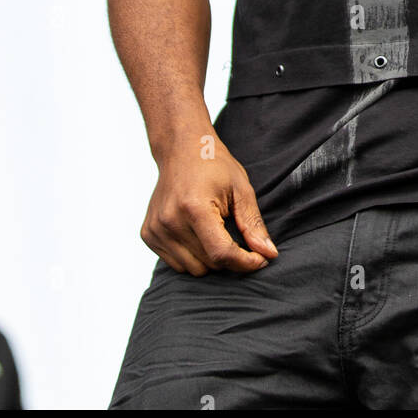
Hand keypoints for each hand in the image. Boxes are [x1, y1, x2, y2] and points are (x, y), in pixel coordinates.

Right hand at [141, 130, 277, 274]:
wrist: (180, 148)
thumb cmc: (214, 165)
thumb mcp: (241, 189)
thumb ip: (253, 225)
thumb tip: (269, 255)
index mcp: (194, 208)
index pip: (221, 253)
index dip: (245, 262)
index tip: (261, 260)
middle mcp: (170, 221)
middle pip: (209, 264)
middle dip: (229, 257)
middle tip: (235, 233)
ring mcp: (156, 229)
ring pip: (192, 269)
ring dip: (209, 258)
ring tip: (214, 229)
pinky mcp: (148, 234)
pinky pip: (176, 264)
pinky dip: (191, 256)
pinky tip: (196, 231)